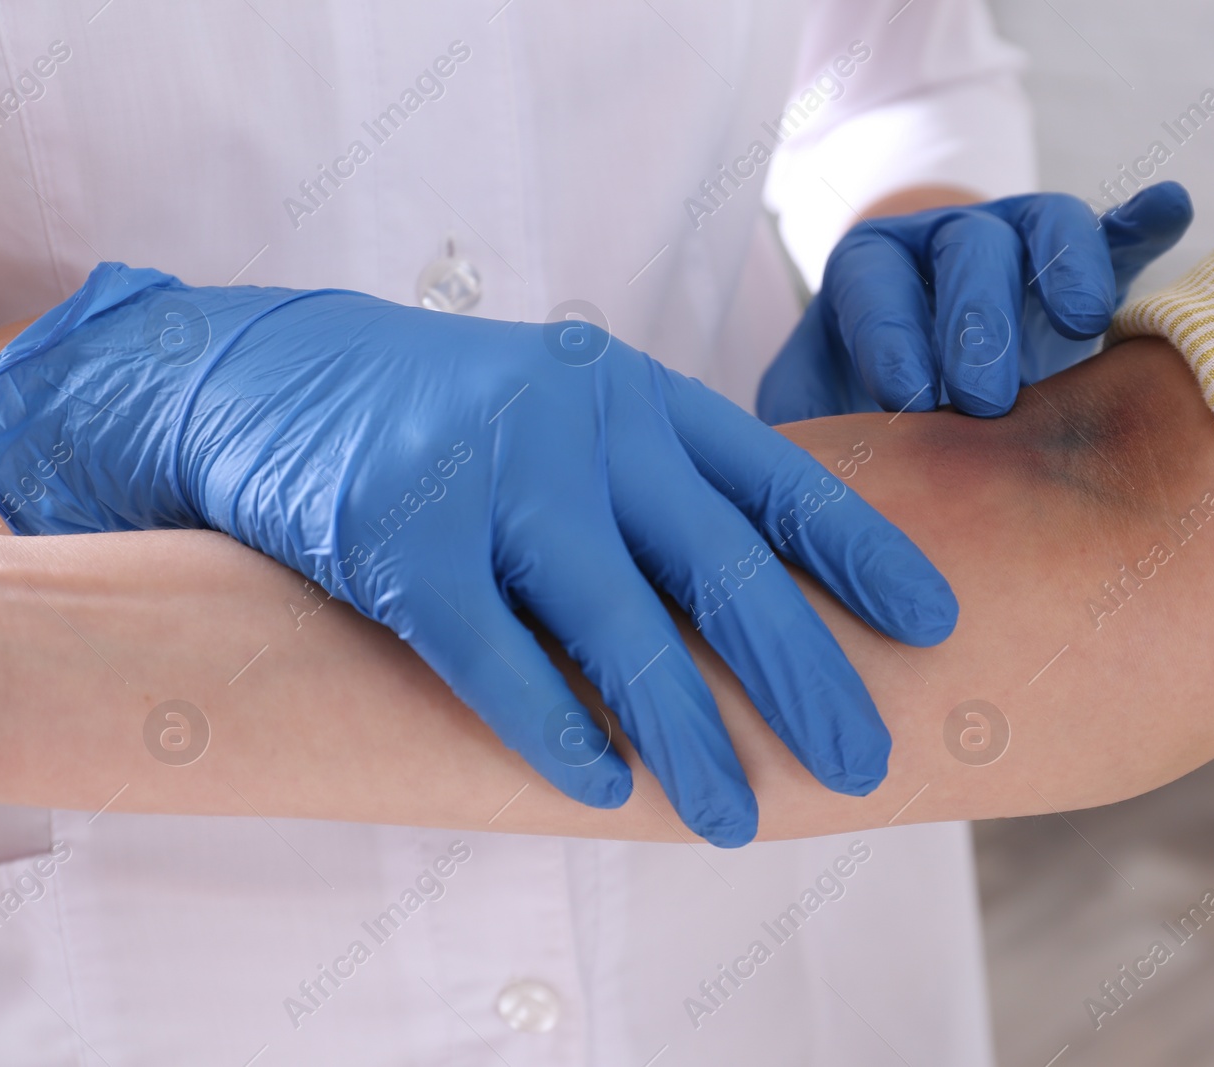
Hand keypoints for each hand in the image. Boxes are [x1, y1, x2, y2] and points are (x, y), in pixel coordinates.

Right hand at [0, 264, 959, 846]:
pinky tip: (605, 789)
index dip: (865, 554)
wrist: (276, 374)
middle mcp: (584, 431)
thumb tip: (774, 593)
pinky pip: (495, 657)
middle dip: (803, 674)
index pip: (779, 482)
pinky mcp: (402, 542)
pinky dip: (553, 728)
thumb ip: (665, 482)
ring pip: (618, 628)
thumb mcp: (580, 412)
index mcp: (643, 399)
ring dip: (688, 735)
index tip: (937, 623)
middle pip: (722, 569)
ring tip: (739, 820)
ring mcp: (494, 481)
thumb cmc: (458, 415)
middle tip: (866, 760)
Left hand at [757, 182, 1193, 422]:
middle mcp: (944, 246)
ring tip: (1083, 321)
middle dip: (975, 320)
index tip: (903, 396)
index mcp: (870, 273)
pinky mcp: (1090, 264)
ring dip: (1064, 267)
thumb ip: (795, 429)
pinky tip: (1170, 209)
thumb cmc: (860, 407)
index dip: (888, 331)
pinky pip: (1117, 231)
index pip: (872, 282)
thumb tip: (776, 477)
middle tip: (984, 398)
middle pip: (963, 251)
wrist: (931, 391)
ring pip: (1044, 226)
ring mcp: (1021, 246)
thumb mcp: (812, 412)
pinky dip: (1143, 220)